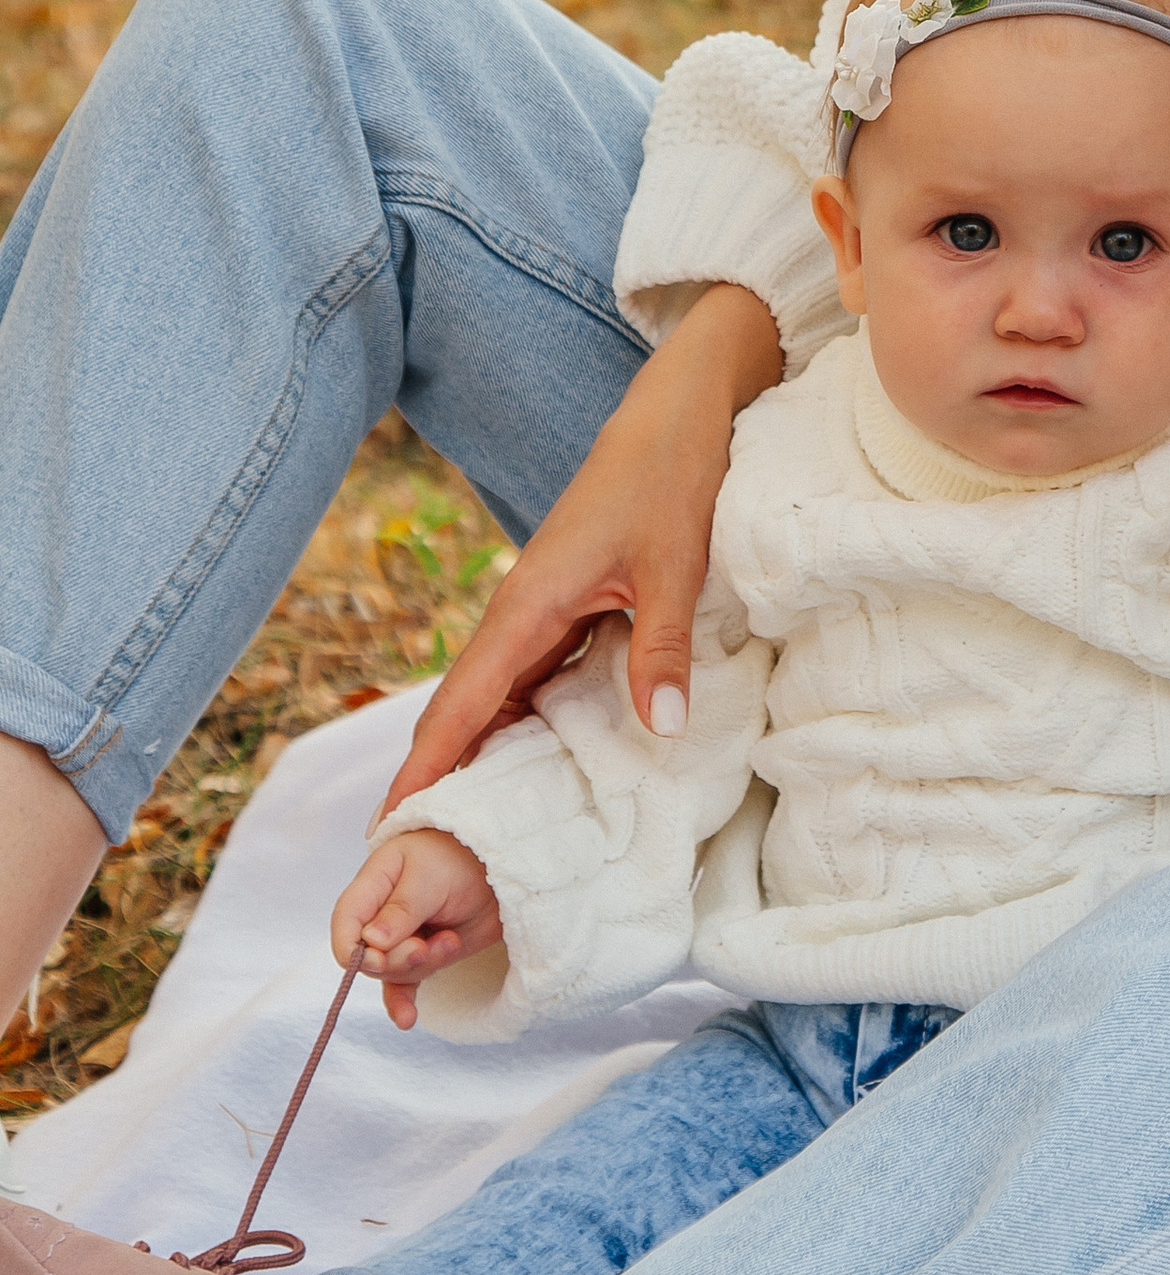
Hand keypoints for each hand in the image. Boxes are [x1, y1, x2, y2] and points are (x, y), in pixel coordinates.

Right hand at [331, 828, 500, 1029]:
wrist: (499, 869)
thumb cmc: (460, 857)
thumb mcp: (430, 876)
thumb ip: (402, 909)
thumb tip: (370, 941)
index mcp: (372, 885)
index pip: (345, 924)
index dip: (354, 950)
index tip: (378, 958)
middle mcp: (380, 916)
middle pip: (369, 958)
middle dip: (397, 960)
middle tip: (424, 947)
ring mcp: (401, 938)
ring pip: (393, 973)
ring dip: (422, 966)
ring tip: (450, 940)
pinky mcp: (423, 955)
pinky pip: (405, 985)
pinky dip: (405, 1002)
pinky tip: (406, 1019)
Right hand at [376, 281, 780, 812]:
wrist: (674, 417)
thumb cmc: (669, 480)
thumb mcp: (674, 567)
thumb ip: (663, 648)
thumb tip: (663, 728)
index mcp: (527, 606)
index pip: (460, 705)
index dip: (425, 769)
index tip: (389, 827)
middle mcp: (519, 615)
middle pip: (461, 711)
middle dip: (431, 779)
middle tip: (404, 857)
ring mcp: (537, 612)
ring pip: (492, 700)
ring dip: (470, 758)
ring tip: (452, 834)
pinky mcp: (563, 608)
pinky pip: (525, 682)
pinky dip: (513, 727)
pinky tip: (521, 770)